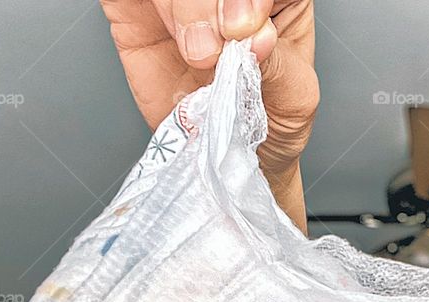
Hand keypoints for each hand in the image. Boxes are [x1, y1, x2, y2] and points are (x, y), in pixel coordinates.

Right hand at [100, 0, 318, 174]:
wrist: (233, 159)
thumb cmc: (273, 120)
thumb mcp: (294, 97)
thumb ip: (276, 62)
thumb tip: (253, 34)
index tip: (244, 27)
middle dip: (208, 4)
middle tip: (214, 49)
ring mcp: (179, 2)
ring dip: (181, 10)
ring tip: (197, 56)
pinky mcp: (136, 13)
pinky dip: (134, 5)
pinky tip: (162, 33)